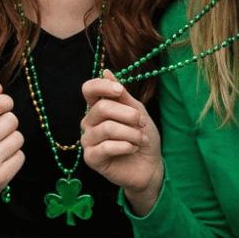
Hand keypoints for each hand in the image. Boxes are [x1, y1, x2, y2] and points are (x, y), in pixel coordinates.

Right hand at [81, 71, 162, 212]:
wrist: (150, 165)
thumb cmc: (142, 136)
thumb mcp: (137, 111)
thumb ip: (122, 95)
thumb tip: (106, 71)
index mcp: (97, 107)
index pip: (88, 89)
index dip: (102, 86)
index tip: (120, 90)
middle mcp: (89, 122)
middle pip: (102, 108)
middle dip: (128, 114)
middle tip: (142, 123)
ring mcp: (88, 140)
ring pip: (107, 128)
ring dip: (130, 133)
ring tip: (141, 139)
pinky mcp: (91, 158)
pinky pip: (106, 147)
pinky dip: (125, 146)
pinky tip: (133, 148)